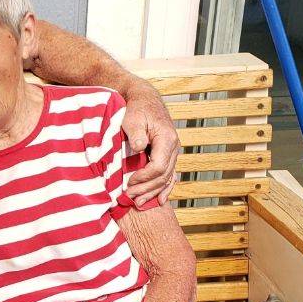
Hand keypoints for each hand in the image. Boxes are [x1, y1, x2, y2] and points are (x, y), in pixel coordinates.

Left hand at [121, 79, 179, 205]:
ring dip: (153, 192)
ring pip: (167, 178)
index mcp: (167, 138)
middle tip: (128, 197)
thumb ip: (136, 133)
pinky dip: (165, 188)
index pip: (159, 166)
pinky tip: (160, 200)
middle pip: (163, 176)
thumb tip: (140, 148)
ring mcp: (173, 151)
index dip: (144, 178)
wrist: (143, 98)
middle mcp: (174, 146)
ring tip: (138, 202)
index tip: (128, 182)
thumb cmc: (135, 108)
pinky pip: (169, 175)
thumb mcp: (132, 117)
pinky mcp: (168, 154)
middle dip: (146, 189)